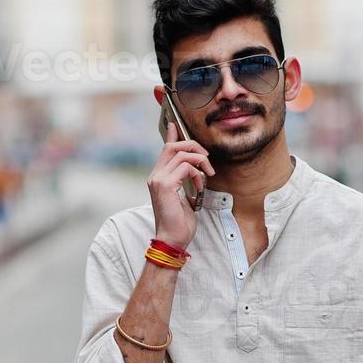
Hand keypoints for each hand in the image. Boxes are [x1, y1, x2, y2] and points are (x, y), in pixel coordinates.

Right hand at [149, 122, 213, 249]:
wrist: (173, 239)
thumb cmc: (179, 222)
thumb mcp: (184, 196)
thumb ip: (185, 181)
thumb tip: (194, 170)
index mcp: (158, 177)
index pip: (164, 149)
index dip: (171, 134)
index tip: (175, 124)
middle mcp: (155, 176)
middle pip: (173, 146)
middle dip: (193, 146)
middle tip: (206, 159)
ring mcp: (158, 180)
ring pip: (181, 154)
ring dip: (200, 161)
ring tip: (206, 175)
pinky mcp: (165, 185)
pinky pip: (186, 167)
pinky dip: (197, 175)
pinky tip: (199, 187)